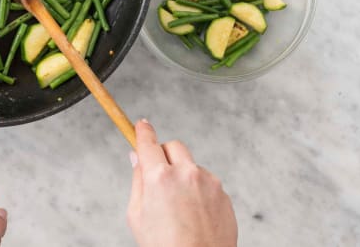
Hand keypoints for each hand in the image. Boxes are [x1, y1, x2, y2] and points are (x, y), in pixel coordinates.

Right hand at [127, 120, 237, 246]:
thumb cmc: (164, 246)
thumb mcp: (137, 217)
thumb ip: (137, 181)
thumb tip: (136, 157)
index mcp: (160, 178)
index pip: (149, 143)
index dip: (143, 132)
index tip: (142, 125)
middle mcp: (186, 173)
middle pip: (173, 146)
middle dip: (164, 154)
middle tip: (159, 174)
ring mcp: (208, 181)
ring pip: (191, 165)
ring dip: (183, 175)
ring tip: (179, 207)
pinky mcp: (222, 192)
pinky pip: (207, 182)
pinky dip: (199, 190)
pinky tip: (195, 214)